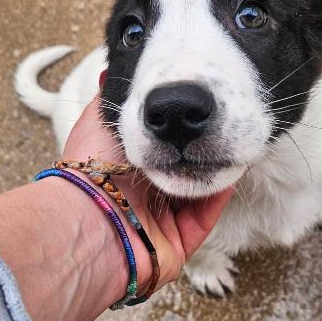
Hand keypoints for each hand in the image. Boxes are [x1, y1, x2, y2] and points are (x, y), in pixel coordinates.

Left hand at [62, 98, 233, 292]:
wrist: (90, 220)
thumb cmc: (88, 169)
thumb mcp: (98, 120)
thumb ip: (113, 98)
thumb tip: (112, 74)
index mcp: (121, 171)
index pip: (156, 150)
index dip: (175, 132)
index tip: (196, 111)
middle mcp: (140, 199)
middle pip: (179, 172)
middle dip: (199, 150)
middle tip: (221, 125)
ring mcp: (159, 224)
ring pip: (196, 196)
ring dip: (214, 171)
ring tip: (233, 142)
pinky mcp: (177, 246)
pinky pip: (205, 219)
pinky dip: (218, 195)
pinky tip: (231, 168)